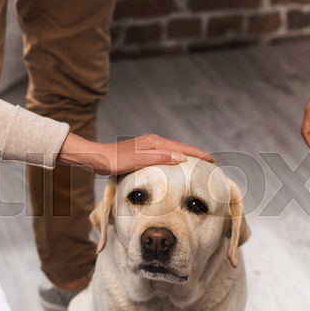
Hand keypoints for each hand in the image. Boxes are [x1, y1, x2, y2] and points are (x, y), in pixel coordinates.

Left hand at [58, 133, 213, 175]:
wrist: (96, 158)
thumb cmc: (114, 161)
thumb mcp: (137, 161)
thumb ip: (159, 158)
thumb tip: (180, 157)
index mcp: (155, 143)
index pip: (182, 148)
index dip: (198, 154)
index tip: (213, 160)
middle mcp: (153, 142)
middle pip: (180, 148)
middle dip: (195, 155)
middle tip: (211, 163)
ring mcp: (147, 147)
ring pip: (172, 152)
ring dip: (185, 157)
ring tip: (197, 166)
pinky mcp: (142, 154)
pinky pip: (164, 156)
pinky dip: (174, 160)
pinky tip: (174, 168)